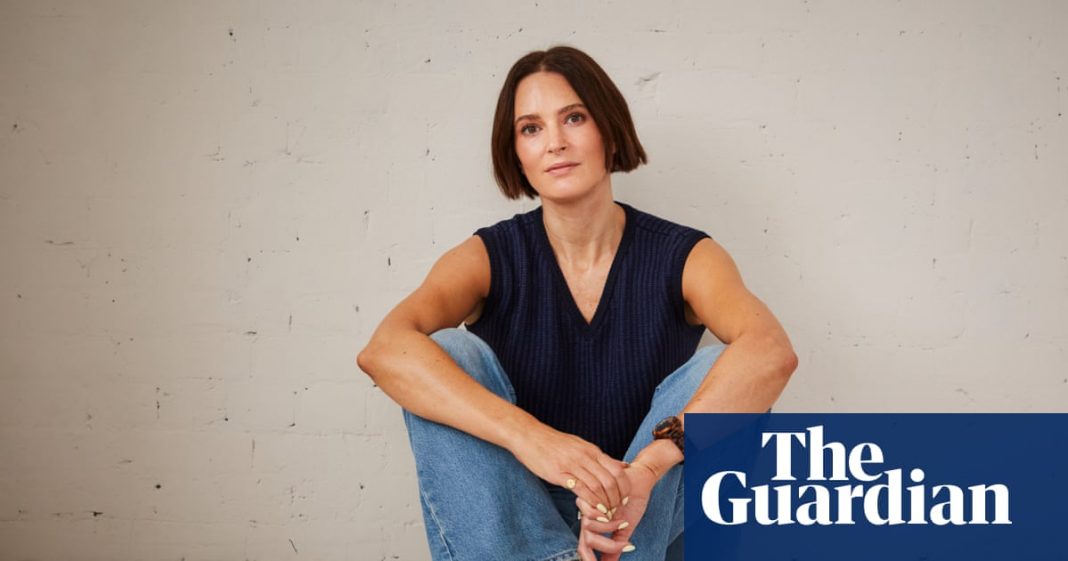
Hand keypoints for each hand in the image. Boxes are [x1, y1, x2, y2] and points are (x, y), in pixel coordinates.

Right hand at [509, 424, 630, 516]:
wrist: (530, 435)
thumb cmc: (555, 443)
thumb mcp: (581, 446)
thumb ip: (600, 458)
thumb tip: (622, 465)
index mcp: (592, 450)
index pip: (617, 471)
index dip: (624, 488)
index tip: (624, 500)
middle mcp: (586, 456)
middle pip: (610, 481)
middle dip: (616, 500)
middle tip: (616, 511)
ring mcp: (572, 464)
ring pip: (597, 487)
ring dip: (604, 504)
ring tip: (606, 515)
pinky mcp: (559, 472)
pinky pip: (580, 489)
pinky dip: (590, 502)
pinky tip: (593, 510)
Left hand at [576, 460, 659, 559]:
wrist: (638, 481)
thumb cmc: (630, 505)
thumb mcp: (624, 531)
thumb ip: (614, 549)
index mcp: (593, 528)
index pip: (583, 548)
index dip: (588, 559)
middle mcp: (587, 517)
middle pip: (585, 539)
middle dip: (604, 545)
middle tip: (622, 545)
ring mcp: (589, 504)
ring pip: (588, 525)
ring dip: (609, 527)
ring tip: (622, 522)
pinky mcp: (593, 492)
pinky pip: (593, 509)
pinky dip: (608, 514)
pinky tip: (618, 509)